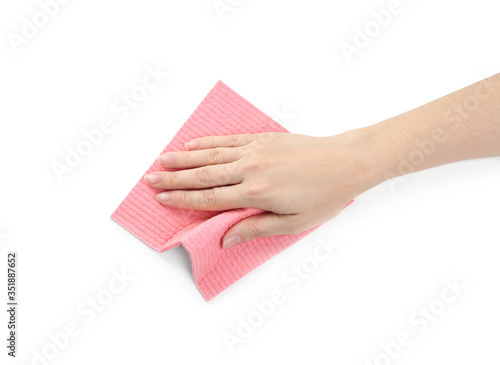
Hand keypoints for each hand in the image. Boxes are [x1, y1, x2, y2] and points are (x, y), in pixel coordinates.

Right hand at [144, 131, 379, 248]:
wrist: (345, 162)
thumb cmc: (324, 196)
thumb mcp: (293, 223)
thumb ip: (255, 229)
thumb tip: (225, 239)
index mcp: (255, 194)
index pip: (209, 198)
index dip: (183, 199)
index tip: (162, 197)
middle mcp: (249, 169)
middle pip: (203, 174)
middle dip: (174, 178)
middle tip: (150, 178)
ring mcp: (255, 150)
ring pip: (211, 154)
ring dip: (184, 157)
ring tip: (162, 159)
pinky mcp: (262, 138)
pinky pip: (228, 140)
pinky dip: (208, 142)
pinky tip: (194, 143)